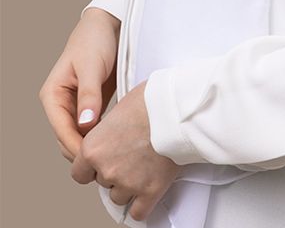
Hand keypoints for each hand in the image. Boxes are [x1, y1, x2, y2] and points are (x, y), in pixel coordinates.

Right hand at [38, 8, 121, 161]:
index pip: (61, 130)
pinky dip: (101, 135)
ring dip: (93, 145)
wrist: (108, 24)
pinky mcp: (90, 105)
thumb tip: (85, 124)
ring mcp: (75, 106)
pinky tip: (116, 140)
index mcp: (52, 95)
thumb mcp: (92, 66)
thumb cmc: (95, 40)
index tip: (96, 158)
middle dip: (85, 151)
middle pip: (68, 138)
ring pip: (80, 136)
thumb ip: (88, 95)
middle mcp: (60, 103)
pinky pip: (92, 127)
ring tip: (114, 153)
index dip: (77, 146)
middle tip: (109, 160)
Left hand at [71, 79, 182, 222]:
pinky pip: (138, 212)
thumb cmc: (151, 101)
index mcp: (93, 148)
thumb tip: (111, 132)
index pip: (79, 173)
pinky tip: (146, 192)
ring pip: (120, 197)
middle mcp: (107, 169)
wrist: (177, 109)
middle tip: (131, 156)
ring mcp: (128, 183)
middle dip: (115, 172)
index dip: (92, 167)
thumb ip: (108, 129)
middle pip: (103, 183)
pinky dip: (142, 205)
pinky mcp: (150, 191)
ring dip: (129, 187)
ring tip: (142, 167)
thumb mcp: (119, 108)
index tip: (102, 163)